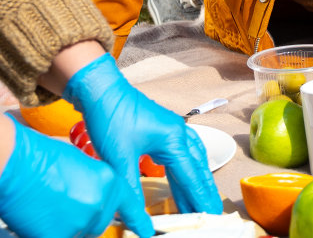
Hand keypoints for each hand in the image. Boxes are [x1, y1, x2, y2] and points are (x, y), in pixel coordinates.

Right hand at [0, 115, 126, 237]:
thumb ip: (93, 183)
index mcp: (108, 181)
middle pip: (99, 223)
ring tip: (48, 207)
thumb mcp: (79, 163)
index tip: (145, 231)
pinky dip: (50, 233)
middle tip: (63, 203)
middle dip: (85, 217)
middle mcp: (100, 204)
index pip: (128, 206)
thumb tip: (93, 197)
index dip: (137, 220)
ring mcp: (81, 223)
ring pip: (80, 234)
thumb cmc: (39, 158)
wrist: (14, 165)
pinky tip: (39, 218)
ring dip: (68, 226)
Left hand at [64, 54, 222, 233]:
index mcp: (173, 140)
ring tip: (200, 200)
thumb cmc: (111, 117)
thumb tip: (141, 226)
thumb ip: (131, 196)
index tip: (211, 217)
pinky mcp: (161, 129)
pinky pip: (182, 153)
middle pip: (198, 167)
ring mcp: (171, 129)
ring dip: (197, 180)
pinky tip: (182, 177)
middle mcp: (178, 134)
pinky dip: (186, 169)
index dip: (201, 199)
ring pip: (192, 159)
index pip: (191, 177)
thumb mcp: (119, 160)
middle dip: (205, 191)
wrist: (99, 88)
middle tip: (214, 213)